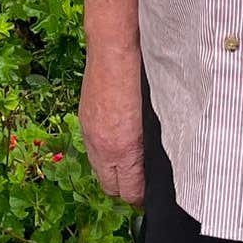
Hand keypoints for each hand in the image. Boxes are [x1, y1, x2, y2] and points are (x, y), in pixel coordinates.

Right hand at [79, 47, 143, 205]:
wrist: (114, 46)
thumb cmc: (142, 76)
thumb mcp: (157, 117)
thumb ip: (154, 145)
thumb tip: (158, 163)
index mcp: (122, 148)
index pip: (130, 192)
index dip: (143, 195)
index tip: (152, 189)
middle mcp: (101, 145)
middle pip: (111, 188)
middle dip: (127, 187)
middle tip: (143, 179)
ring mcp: (89, 133)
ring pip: (99, 170)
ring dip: (114, 170)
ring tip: (131, 160)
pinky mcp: (84, 120)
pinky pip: (92, 150)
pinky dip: (104, 152)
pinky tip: (118, 139)